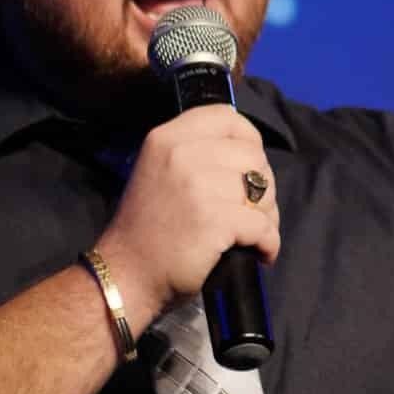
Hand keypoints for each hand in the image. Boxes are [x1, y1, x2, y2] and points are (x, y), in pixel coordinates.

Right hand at [95, 106, 279, 319]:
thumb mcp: (160, 172)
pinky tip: (260, 253)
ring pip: (263, 191)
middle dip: (263, 187)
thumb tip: (250, 154)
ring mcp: (198, 186)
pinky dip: (269, 243)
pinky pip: (263, 226)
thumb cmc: (147, 229)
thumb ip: (197, 154)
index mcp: (168, 138)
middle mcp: (181, 154)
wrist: (125, 275)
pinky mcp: (214, 220)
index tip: (249, 168)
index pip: (228, 118)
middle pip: (254, 157)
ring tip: (254, 235)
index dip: (250, 141)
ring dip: (267, 217)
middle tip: (251, 213)